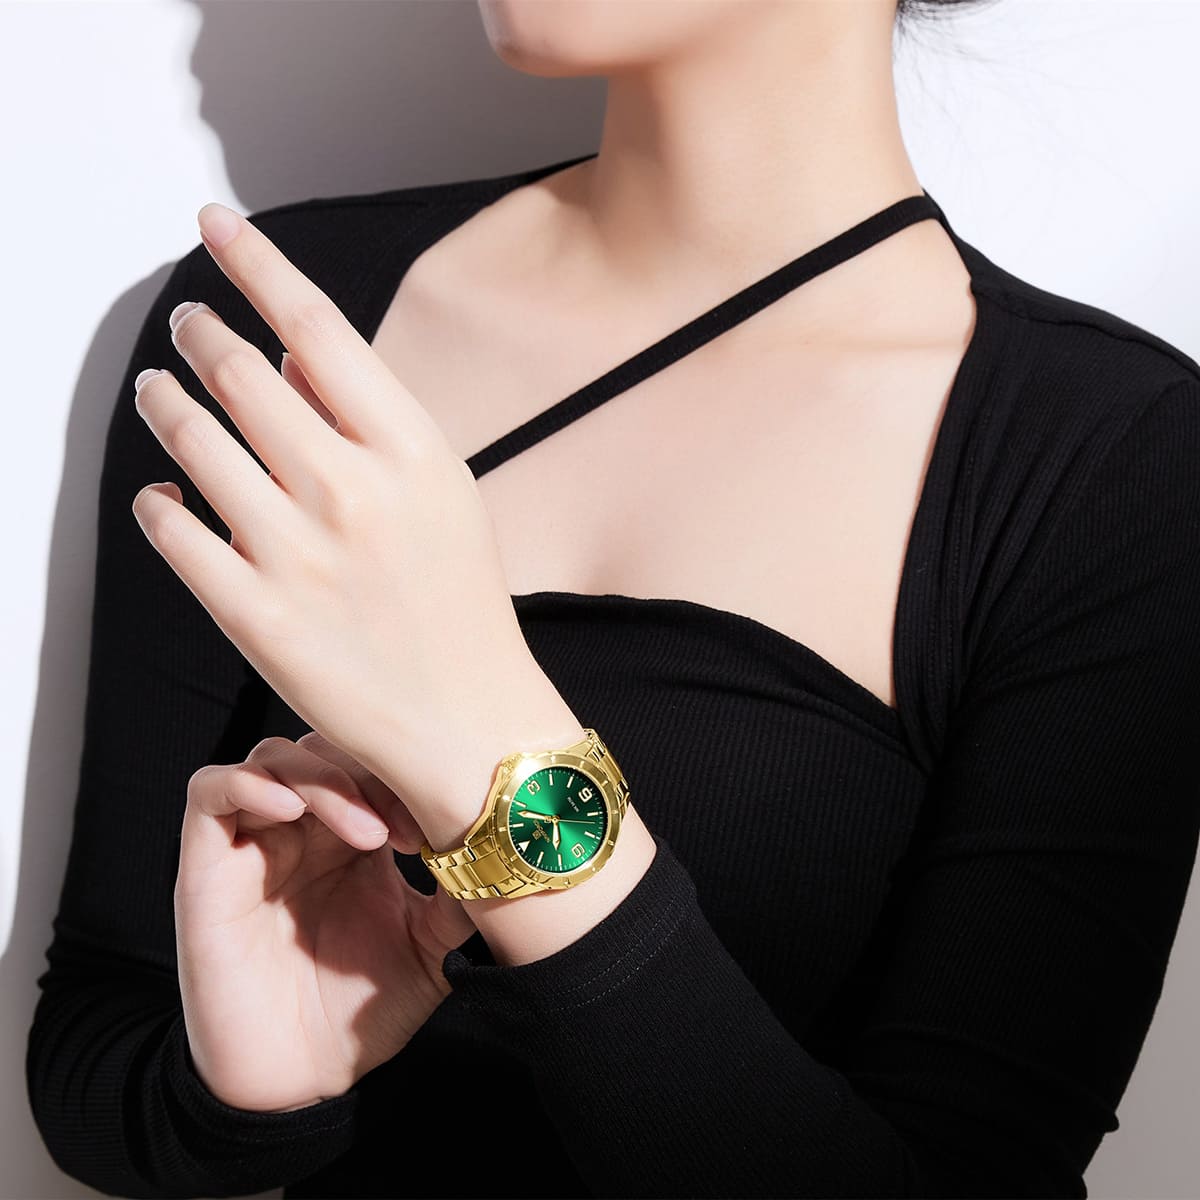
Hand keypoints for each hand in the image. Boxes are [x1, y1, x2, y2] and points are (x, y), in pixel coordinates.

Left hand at [130, 202, 578, 843]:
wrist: (470, 718)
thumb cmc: (463, 604)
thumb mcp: (443, 493)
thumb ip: (370, 420)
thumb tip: (294, 356)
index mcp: (409, 451)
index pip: (315, 325)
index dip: (255, 262)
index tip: (217, 224)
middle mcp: (350, 490)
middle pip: (240, 372)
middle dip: (198, 333)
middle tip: (186, 326)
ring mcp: (296, 554)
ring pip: (192, 442)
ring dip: (163, 401)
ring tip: (157, 390)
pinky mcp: (253, 616)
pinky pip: (174, 531)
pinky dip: (159, 503)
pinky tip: (165, 496)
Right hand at [174, 728, 475, 1113]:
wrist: (300, 1078)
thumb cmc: (361, 1009)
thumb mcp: (432, 947)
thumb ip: (461, 894)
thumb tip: (501, 846)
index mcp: (357, 834)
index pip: (376, 761)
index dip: (408, 774)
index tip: (441, 819)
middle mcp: (305, 828)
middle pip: (330, 745)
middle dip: (372, 771)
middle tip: (405, 829)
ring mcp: (256, 842)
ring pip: (275, 756)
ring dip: (323, 778)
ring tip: (365, 833)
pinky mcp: (208, 867)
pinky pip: (210, 792)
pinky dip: (248, 783)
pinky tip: (290, 811)